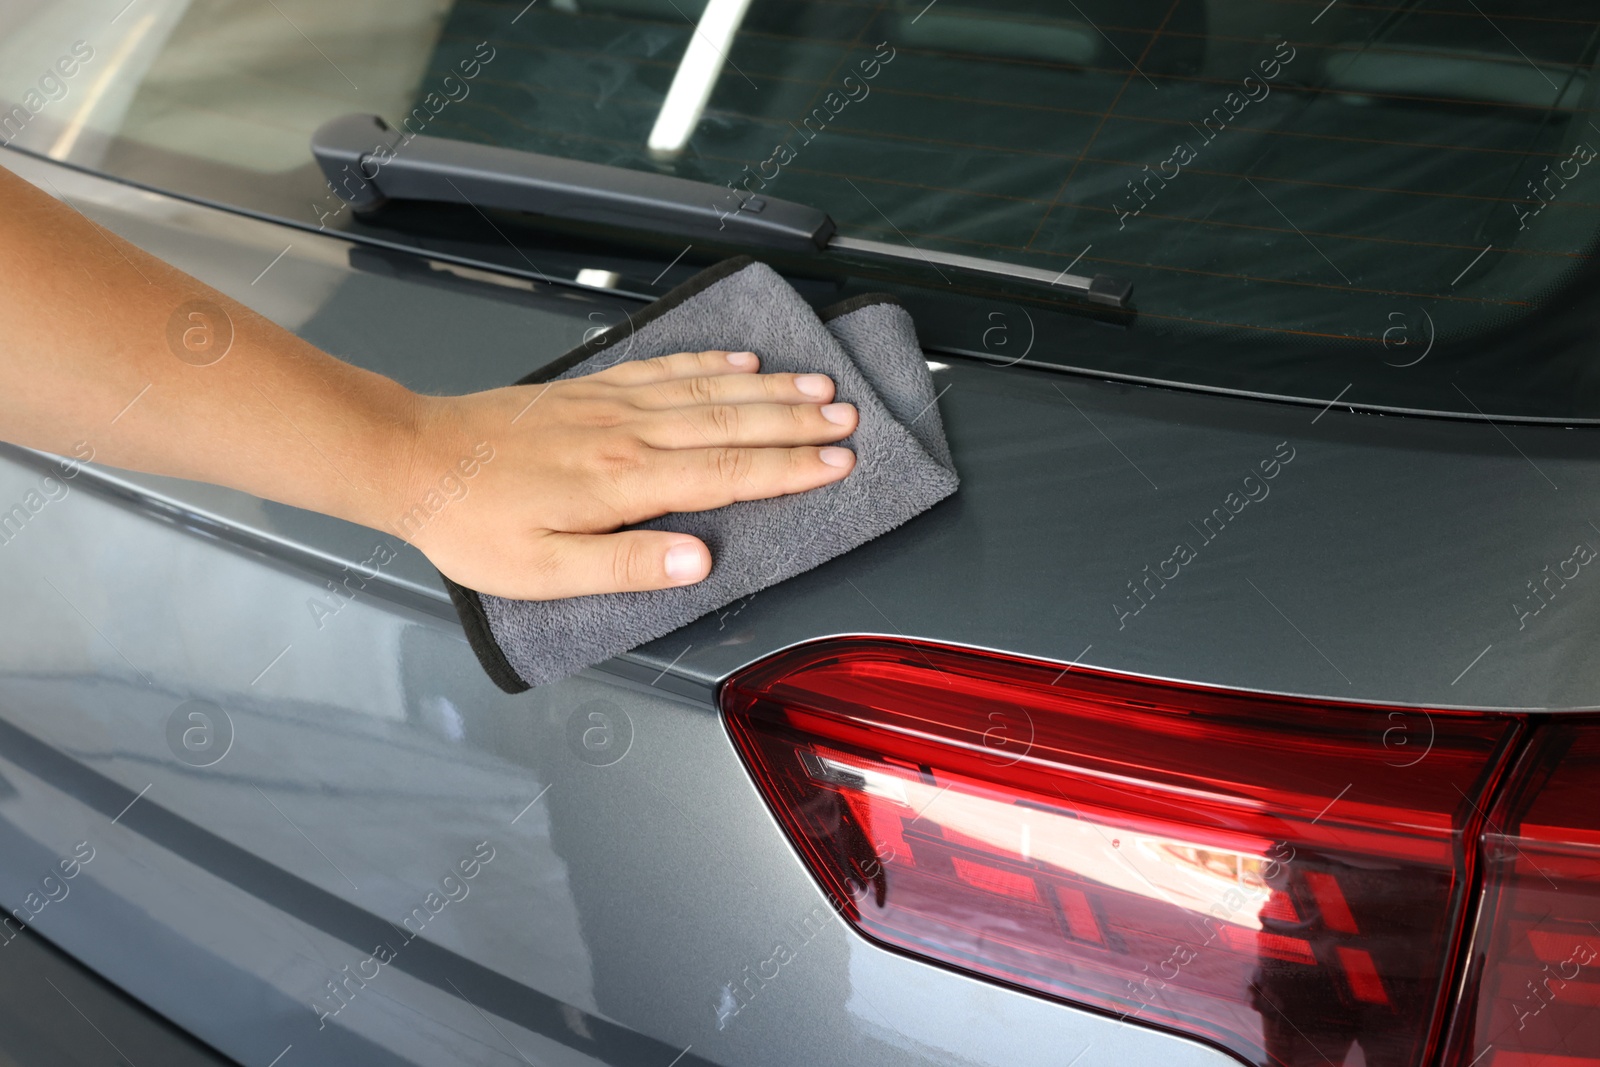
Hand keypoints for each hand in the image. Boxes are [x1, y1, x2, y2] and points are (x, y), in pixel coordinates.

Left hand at [391, 349, 857, 599]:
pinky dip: (710, 361)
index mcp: (624, 482)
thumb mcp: (543, 573)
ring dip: (770, 388)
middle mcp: (627, 432)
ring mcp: (611, 403)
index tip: (839, 462)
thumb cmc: (473, 523)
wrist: (413, 460)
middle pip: (732, 421)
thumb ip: (625, 566)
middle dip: (798, 420)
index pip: (728, 471)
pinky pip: (665, 366)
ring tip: (818, 385)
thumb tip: (698, 563)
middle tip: (851, 417)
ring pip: (708, 389)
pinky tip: (740, 360)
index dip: (791, 468)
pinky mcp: (591, 388)